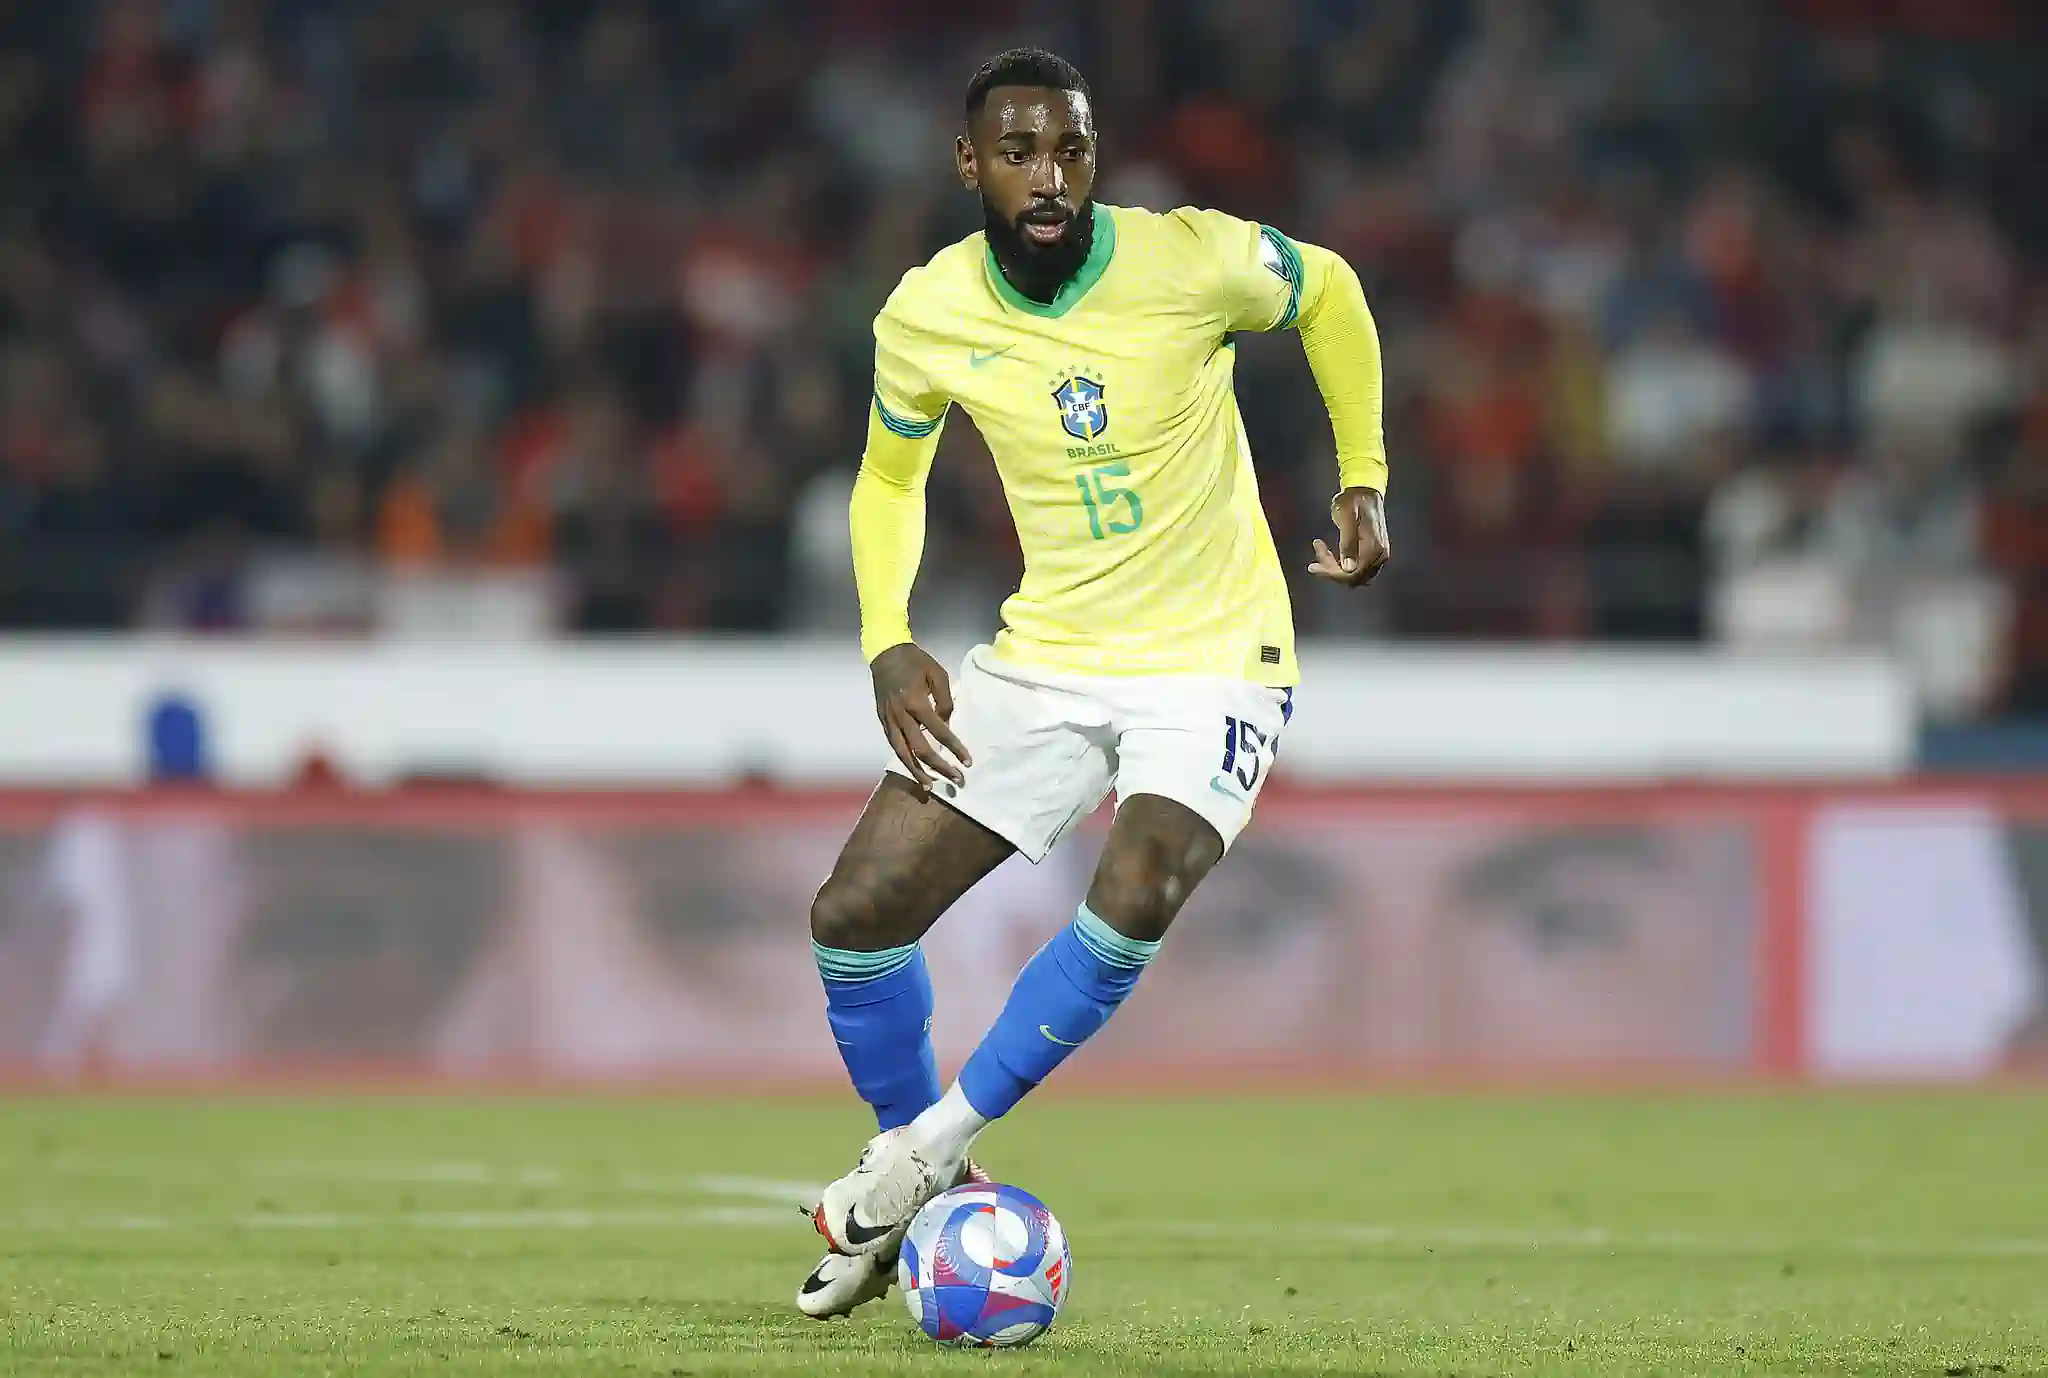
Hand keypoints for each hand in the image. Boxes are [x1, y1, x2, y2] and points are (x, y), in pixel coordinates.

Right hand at [869, 643, 971, 789]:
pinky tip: (913, 769)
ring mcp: (889, 720)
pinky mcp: (882, 720)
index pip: (939, 732)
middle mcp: (901, 716)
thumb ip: (946, 701)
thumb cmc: (916, 661)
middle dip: (939, 767)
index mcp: (917, 703)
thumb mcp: (938, 674)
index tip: (967, 761)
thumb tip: (947, 724)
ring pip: (902, 753)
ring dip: (917, 772)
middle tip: (956, 779)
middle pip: (921, 749)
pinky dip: (904, 759)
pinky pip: (893, 744)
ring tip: (929, 786)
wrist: (885, 653)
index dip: (955, 748)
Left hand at [1309, 486, 1389, 586]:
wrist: (1365, 491)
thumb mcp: (1346, 517)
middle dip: (1331, 570)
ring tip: (1320, 552)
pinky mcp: (1374, 554)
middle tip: (1315, 556)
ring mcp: (1379, 556)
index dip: (1332, 573)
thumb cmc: (1354, 501)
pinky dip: (1341, 566)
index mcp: (1374, 549)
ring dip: (1335, 569)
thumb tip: (1348, 568)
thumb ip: (1348, 542)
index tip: (1315, 562)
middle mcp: (1380, 556)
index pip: (1352, 575)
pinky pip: (1357, 569)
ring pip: (1354, 576)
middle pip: (1352, 578)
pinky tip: (1330, 555)